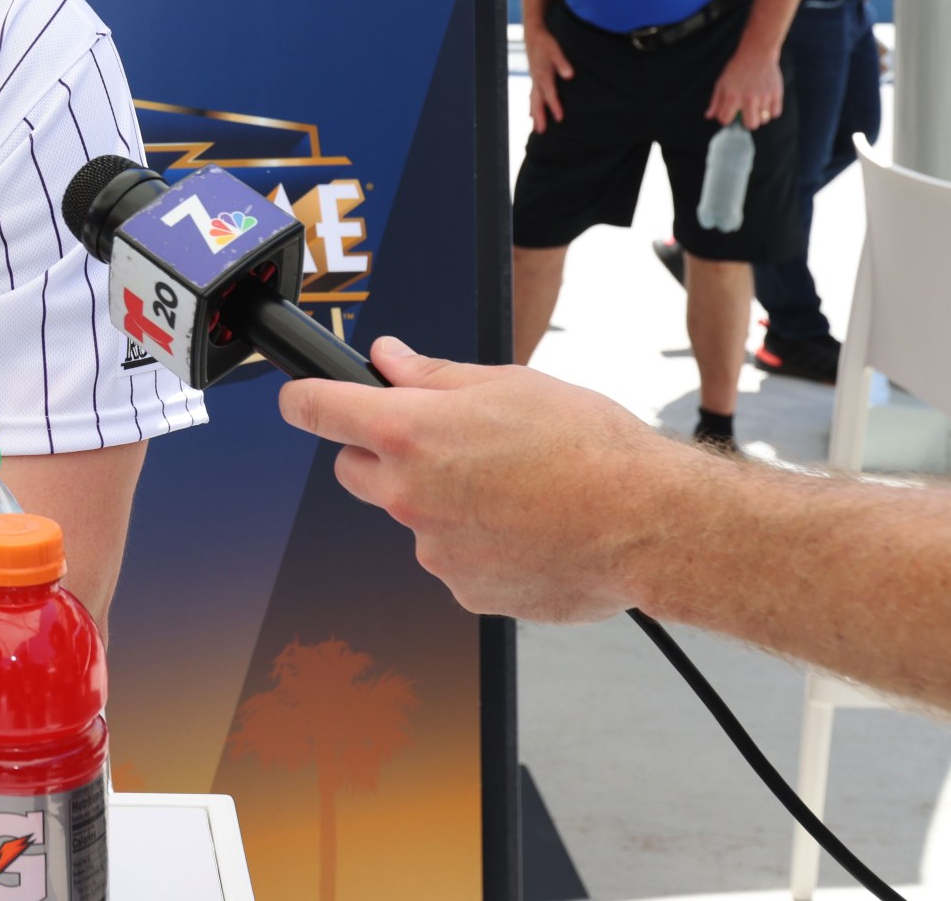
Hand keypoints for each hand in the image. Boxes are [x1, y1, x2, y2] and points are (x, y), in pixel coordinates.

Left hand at [276, 338, 692, 623]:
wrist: (649, 524)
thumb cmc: (589, 448)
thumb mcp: (508, 384)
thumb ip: (432, 375)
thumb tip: (388, 360)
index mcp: (411, 433)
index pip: (318, 410)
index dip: (304, 399)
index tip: (300, 399)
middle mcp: (409, 495)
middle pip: (356, 471)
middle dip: (383, 454)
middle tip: (442, 443)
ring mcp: (434, 549)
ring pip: (413, 517)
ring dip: (441, 502)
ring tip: (511, 489)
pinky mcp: (465, 590)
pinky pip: (452, 558)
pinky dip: (475, 544)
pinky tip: (524, 527)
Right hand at [522, 24, 571, 131]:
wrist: (533, 34)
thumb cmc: (546, 43)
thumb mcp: (555, 50)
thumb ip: (563, 63)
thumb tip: (569, 76)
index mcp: (542, 74)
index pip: (549, 94)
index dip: (555, 106)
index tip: (560, 119)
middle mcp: (536, 80)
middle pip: (537, 102)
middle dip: (539, 117)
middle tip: (541, 131)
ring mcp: (534, 80)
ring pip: (533, 100)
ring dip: (535, 114)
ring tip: (537, 129)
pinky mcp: (534, 78)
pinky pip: (532, 96)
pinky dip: (532, 106)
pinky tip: (532, 113)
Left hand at [707, 43, 784, 127]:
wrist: (757, 54)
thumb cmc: (737, 69)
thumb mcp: (721, 83)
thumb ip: (715, 102)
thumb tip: (709, 116)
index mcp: (732, 96)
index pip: (726, 120)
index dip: (725, 118)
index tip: (729, 113)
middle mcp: (748, 99)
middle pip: (751, 125)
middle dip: (747, 122)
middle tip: (746, 113)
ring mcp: (764, 97)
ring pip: (763, 120)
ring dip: (759, 115)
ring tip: (756, 105)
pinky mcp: (776, 94)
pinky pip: (775, 113)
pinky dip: (771, 110)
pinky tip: (765, 102)